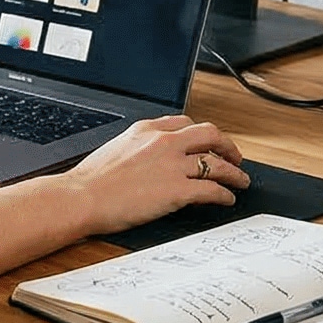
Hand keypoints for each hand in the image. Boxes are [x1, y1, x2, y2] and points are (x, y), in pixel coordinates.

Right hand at [57, 115, 247, 233]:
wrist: (82, 197)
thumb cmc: (90, 181)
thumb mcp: (115, 149)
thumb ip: (137, 148)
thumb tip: (148, 160)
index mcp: (146, 129)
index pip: (185, 123)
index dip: (202, 133)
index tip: (207, 141)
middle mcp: (163, 142)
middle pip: (210, 134)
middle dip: (227, 146)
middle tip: (234, 156)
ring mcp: (173, 165)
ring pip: (217, 163)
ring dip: (234, 172)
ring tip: (240, 180)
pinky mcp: (178, 190)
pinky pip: (212, 189)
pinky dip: (225, 194)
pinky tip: (227, 199)